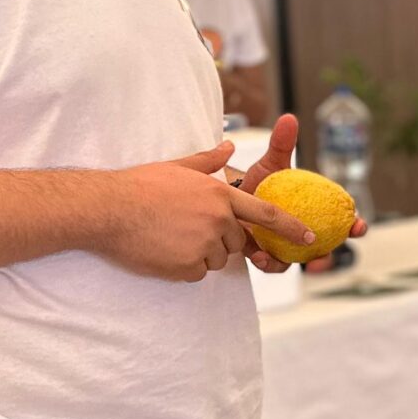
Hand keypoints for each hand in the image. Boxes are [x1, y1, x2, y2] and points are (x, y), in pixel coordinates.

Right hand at [103, 140, 312, 281]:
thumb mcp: (178, 167)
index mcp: (220, 194)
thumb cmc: (138, 186)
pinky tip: (163, 251)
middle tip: (185, 227)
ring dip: (200, 253)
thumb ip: (208, 160)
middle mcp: (218, 219)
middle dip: (218, 239)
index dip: (291, 228)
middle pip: (236, 241)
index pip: (266, 214)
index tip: (310, 238)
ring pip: (216, 259)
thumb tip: (228, 145)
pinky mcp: (187, 267)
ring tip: (171, 236)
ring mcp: (203, 244)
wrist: (107, 209)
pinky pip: (196, 273)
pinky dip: (184, 267)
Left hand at [227, 114, 369, 272]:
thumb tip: (289, 118)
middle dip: (330, 255)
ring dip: (296, 264)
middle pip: (325, 247)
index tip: (360, 225)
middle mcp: (305, 232)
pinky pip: (272, 264)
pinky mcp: (267, 256)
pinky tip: (260, 255)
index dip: (355, 225)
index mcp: (316, 211)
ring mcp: (288, 246)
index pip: (342, 220)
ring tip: (284, 258)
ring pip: (299, 260)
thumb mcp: (271, 164)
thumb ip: (282, 145)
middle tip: (327, 254)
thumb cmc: (259, 181)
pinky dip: (269, 262)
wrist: (231, 197)